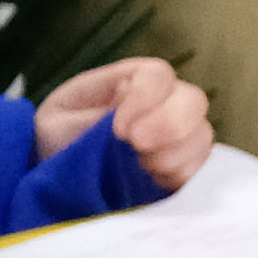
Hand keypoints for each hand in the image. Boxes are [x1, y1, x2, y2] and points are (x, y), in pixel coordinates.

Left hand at [32, 56, 210, 190]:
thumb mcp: (59, 122)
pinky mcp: (183, 168)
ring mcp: (177, 137)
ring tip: (141, 168)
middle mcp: (162, 104)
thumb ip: (94, 116)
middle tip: (138, 147)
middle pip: (193, 101)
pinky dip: (182, 177)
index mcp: (129, 82)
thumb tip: (128, 113)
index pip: (158, 75)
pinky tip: (154, 181)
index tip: (120, 129)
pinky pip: (201, 170)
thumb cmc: (55, 139)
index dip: (147, 98)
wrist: (55, 175)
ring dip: (175, 156)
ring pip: (202, 137)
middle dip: (171, 125)